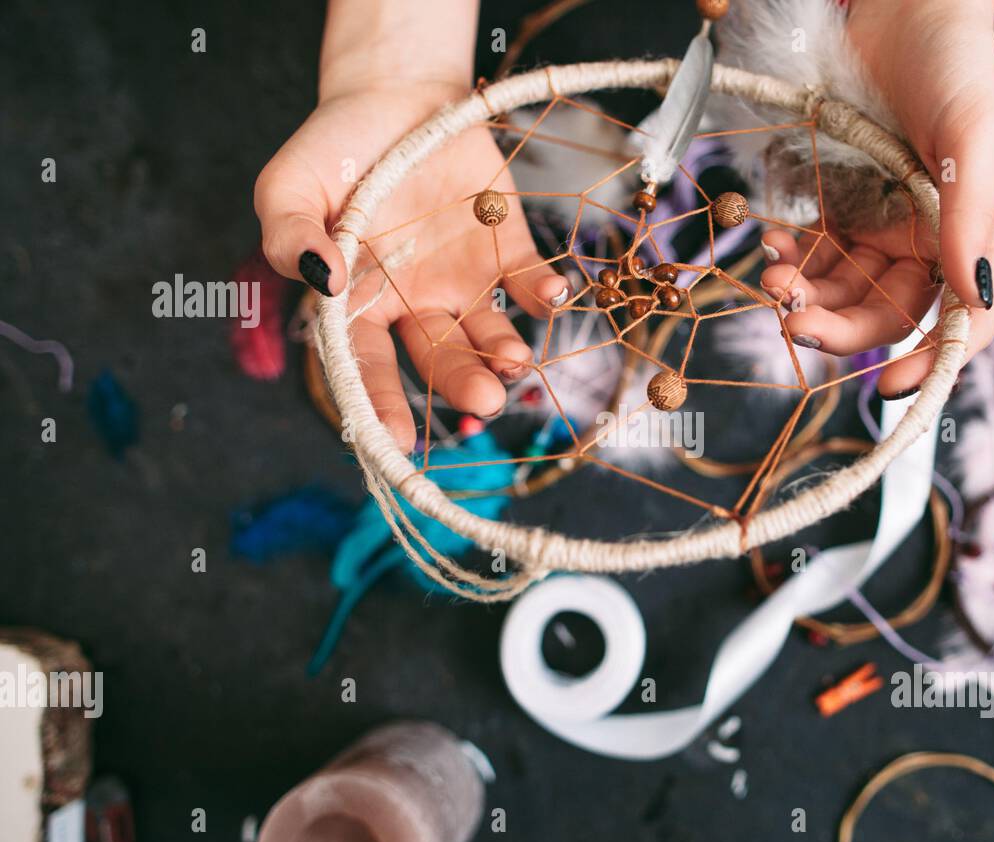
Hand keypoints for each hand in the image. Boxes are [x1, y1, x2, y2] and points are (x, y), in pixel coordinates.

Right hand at [254, 82, 565, 450]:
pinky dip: (542, 293)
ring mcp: (464, 278)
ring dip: (504, 352)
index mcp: (360, 300)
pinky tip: (551, 297)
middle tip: (485, 400)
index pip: (368, 364)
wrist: (394, 95)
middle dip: (462, 382)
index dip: (381, 402)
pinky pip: (528, 280)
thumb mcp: (288, 186)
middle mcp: (416, 302)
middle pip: (440, 358)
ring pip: (488, 333)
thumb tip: (322, 281)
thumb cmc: (333, 150)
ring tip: (515, 360)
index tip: (397, 439)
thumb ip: (291, 237)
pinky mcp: (506, 246)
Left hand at [761, 0, 993, 396]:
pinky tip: (773, 241)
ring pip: (843, 292)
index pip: (962, 322)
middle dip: (839, 328)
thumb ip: (976, 216)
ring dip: (807, 296)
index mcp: (973, 237)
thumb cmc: (954, 66)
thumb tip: (975, 295)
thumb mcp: (975, 135)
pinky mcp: (843, 209)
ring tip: (773, 270)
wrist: (905, 10)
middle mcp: (928, 243)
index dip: (931, 362)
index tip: (887, 388)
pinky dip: (793, 259)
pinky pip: (816, 255)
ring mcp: (882, 228)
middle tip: (792, 318)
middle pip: (886, 315)